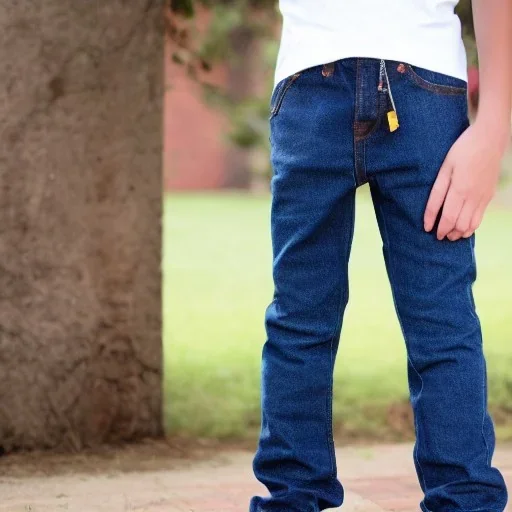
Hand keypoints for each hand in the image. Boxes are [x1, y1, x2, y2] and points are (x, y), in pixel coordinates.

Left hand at [424, 121, 507, 240]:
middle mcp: (472, 196)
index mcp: (459, 189)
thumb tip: (432, 212)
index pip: (446, 216)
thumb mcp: (445, 168)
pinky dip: (471, 227)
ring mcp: (483, 197)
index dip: (436, 226)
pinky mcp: (489, 195)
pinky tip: (464, 228)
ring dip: (459, 233)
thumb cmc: (462, 150)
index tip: (428, 231)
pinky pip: (480, 218)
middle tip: (438, 236)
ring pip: (471, 224)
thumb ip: (438, 191)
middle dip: (447, 233)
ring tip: (450, 235)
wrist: (490, 139)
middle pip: (459, 224)